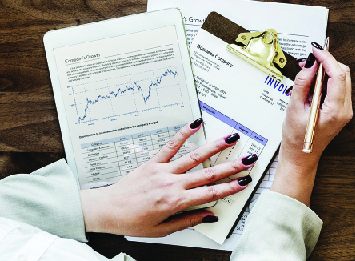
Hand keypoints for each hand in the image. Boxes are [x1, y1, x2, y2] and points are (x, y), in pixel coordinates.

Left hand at [79, 121, 254, 236]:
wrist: (106, 210)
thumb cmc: (132, 222)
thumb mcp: (161, 230)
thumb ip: (187, 221)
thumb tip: (209, 215)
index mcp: (175, 202)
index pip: (209, 193)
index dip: (229, 187)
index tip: (244, 182)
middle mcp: (172, 184)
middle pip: (208, 174)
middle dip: (231, 166)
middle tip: (248, 159)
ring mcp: (163, 170)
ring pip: (194, 157)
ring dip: (215, 147)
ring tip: (231, 138)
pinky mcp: (153, 162)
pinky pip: (171, 146)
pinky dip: (184, 133)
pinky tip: (196, 123)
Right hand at [269, 47, 352, 204]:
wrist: (301, 157)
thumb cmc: (296, 138)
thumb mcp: (294, 108)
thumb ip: (302, 84)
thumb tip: (310, 64)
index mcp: (335, 110)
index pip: (338, 75)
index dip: (327, 59)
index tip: (316, 50)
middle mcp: (345, 110)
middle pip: (344, 74)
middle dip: (328, 62)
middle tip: (311, 59)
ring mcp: (346, 110)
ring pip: (343, 79)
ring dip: (328, 70)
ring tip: (309, 71)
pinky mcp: (342, 110)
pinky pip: (339, 87)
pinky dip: (328, 79)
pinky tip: (314, 81)